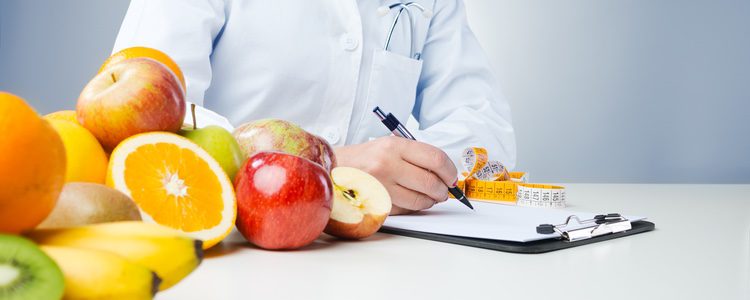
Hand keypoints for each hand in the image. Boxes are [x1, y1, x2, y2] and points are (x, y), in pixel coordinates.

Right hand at [334, 136, 457, 214]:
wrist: (333, 168)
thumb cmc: (365, 157)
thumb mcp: (389, 145)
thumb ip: (417, 156)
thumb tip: (445, 174)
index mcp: (394, 146)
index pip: (435, 159)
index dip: (450, 171)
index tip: (452, 178)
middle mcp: (387, 164)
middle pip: (431, 182)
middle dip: (443, 190)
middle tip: (444, 191)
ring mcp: (381, 186)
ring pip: (420, 200)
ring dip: (430, 201)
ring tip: (428, 196)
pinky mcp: (376, 203)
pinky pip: (405, 210)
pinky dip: (413, 207)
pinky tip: (410, 200)